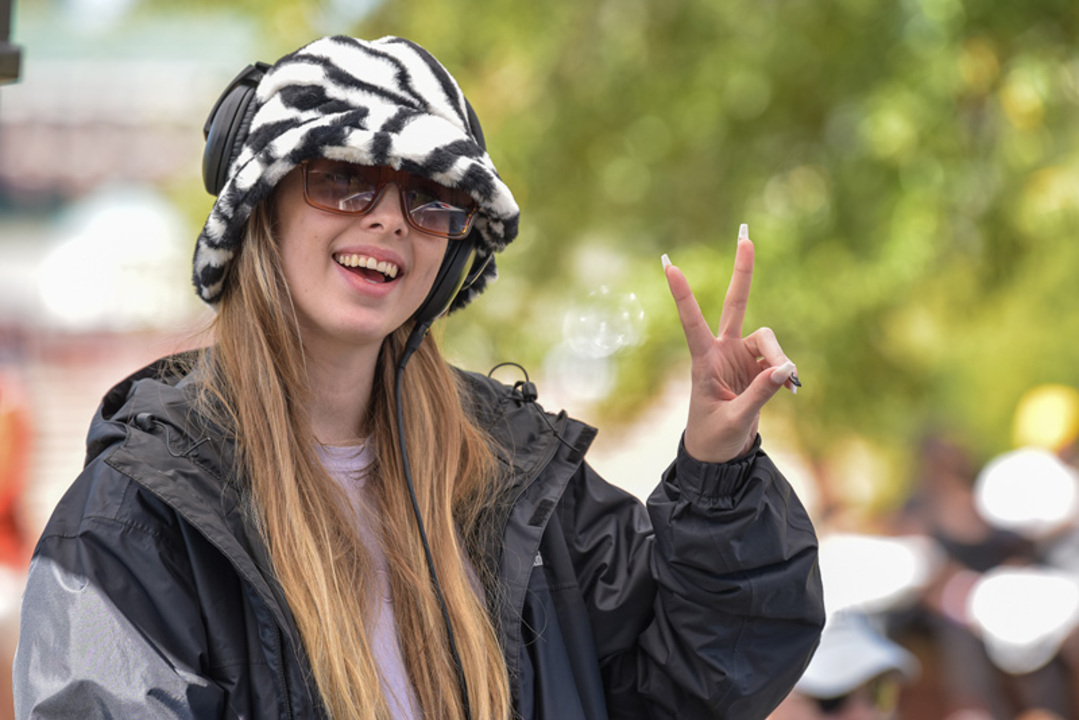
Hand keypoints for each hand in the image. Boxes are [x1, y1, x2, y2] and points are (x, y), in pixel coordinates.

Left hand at [663, 224, 798, 463]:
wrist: (721, 455)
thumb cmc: (715, 438)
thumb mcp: (735, 419)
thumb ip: (760, 394)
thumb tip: (785, 369)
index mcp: (703, 362)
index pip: (691, 323)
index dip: (683, 295)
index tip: (669, 266)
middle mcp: (722, 352)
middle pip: (735, 304)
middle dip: (742, 272)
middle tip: (745, 236)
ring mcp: (741, 357)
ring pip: (768, 339)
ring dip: (779, 356)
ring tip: (788, 382)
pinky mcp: (759, 368)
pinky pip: (779, 360)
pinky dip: (786, 371)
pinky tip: (789, 387)